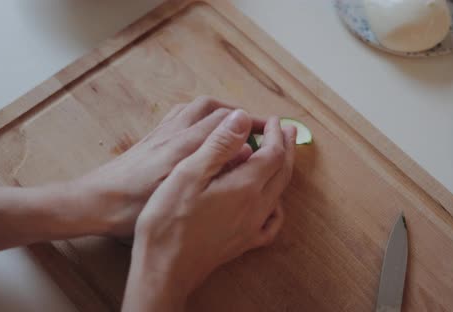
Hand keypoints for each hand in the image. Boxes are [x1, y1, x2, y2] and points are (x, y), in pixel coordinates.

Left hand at [65, 97, 264, 236]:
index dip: (251, 123)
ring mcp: (161, 134)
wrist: (94, 201)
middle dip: (238, 114)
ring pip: (196, 109)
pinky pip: (179, 115)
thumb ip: (212, 165)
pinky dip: (197, 115)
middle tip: (255, 127)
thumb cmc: (132, 204)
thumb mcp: (176, 189)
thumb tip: (244, 149)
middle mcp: (175, 133)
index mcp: (184, 145)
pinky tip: (199, 129)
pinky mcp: (151, 139)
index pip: (227, 122)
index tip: (271, 131)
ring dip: (218, 111)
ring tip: (233, 124)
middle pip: (213, 110)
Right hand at [122, 110, 295, 310]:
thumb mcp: (188, 172)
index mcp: (245, 186)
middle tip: (288, 130)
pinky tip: (271, 203)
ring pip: (279, 193)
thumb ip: (219, 144)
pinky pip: (271, 222)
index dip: (276, 134)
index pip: (273, 153)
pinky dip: (277, 205)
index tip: (274, 120)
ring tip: (281, 156)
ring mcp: (252, 228)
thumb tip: (243, 118)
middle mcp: (256, 207)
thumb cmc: (169, 220)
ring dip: (283, 170)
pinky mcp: (243, 243)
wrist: (164, 269)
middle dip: (286, 147)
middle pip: (282, 172)